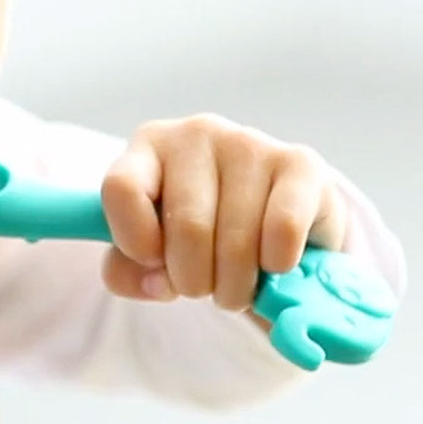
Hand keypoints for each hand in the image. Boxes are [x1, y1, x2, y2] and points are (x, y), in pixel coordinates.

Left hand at [100, 114, 347, 309]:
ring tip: (238, 286)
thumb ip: (128, 273)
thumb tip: (156, 283)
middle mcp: (196, 133)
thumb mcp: (149, 255)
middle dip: (194, 280)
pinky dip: (277, 265)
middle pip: (187, 226)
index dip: (134, 242)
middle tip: (205, 290)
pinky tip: (274, 264)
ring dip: (236, 285)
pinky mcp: (301, 163)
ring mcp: (249, 143)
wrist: (274, 228)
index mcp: (149, 146)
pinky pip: (283, 229)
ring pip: (236, 238)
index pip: (121, 188)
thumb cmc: (197, 237)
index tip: (154, 264)